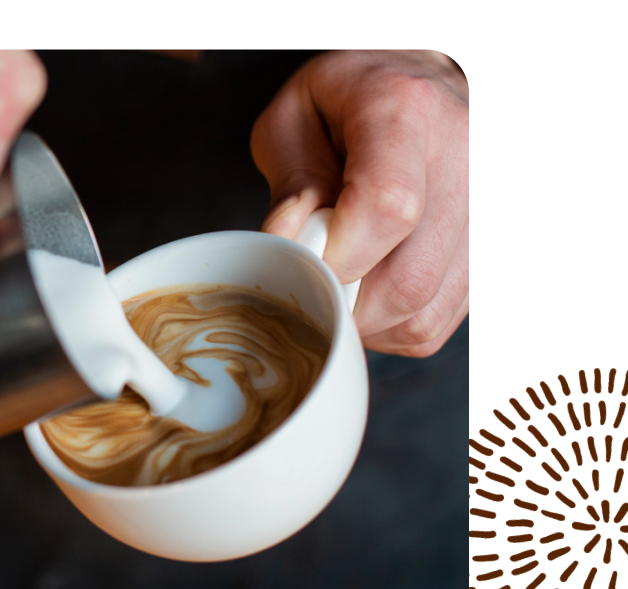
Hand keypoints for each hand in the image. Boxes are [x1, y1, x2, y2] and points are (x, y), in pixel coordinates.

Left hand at [251, 49, 467, 356]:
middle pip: (409, 276)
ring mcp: (482, 202)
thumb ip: (290, 186)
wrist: (407, 83)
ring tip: (341, 281)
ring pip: (426, 308)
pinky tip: (371, 288)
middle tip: (311, 280)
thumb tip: (286, 248)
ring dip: (369, 319)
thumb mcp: (292, 121)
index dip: (339, 258)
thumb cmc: (343, 104)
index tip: (306, 263)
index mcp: (403, 108)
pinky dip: (395, 323)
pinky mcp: (484, 243)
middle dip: (345, 302)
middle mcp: (461, 152)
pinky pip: (439, 317)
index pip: (389, 206)